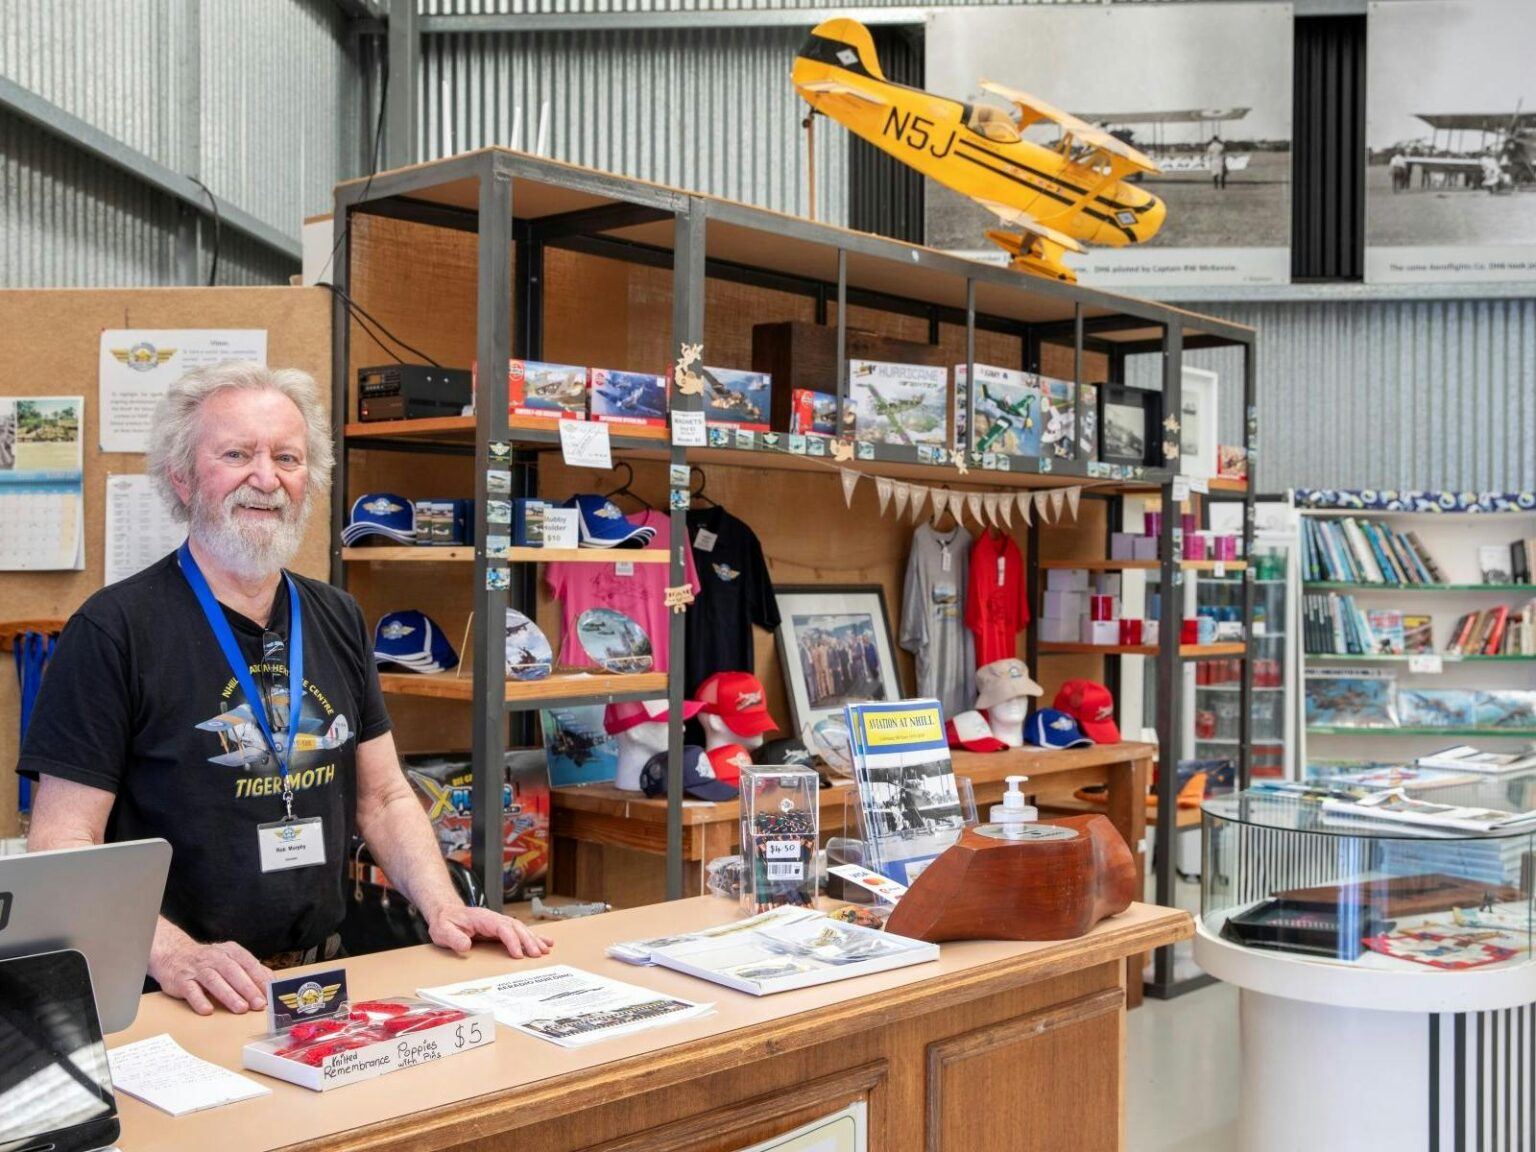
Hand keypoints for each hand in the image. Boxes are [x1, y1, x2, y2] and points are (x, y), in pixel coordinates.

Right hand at [150, 926, 274, 1015]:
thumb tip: (271, 982)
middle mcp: (214, 957)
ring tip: (241, 1008)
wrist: (174, 955)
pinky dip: (199, 1000)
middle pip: (233, 972)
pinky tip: (207, 1010)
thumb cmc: (209, 962)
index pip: (249, 963)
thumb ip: (250, 969)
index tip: (270, 993)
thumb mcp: (230, 959)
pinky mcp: (181, 980)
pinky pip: (191, 990)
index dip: (260, 978)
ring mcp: (197, 968)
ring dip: (229, 995)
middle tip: (259, 1004)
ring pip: (214, 981)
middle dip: (248, 988)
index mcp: (230, 951)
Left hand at [427, 904, 553, 959]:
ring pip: (520, 928)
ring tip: (545, 949)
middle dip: (528, 940)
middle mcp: (494, 918)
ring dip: (533, 939)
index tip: (518, 954)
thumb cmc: (445, 922)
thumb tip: (465, 945)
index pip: (502, 927)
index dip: (512, 940)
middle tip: (537, 954)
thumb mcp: (443, 930)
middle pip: (516, 927)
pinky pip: (519, 931)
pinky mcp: (500, 928)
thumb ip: (454, 937)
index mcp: (483, 918)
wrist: (445, 913)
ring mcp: (498, 922)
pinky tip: (544, 942)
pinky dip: (532, 936)